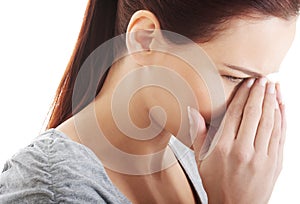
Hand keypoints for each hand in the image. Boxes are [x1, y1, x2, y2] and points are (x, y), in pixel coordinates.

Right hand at [188, 78, 285, 203]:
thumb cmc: (217, 184)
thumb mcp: (200, 161)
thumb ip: (197, 134)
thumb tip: (193, 112)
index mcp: (223, 148)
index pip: (235, 114)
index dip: (242, 96)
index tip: (247, 83)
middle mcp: (244, 150)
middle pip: (255, 114)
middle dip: (260, 93)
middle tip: (263, 78)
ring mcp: (263, 157)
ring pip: (271, 122)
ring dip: (273, 101)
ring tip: (274, 86)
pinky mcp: (275, 163)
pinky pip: (281, 135)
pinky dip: (283, 118)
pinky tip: (282, 106)